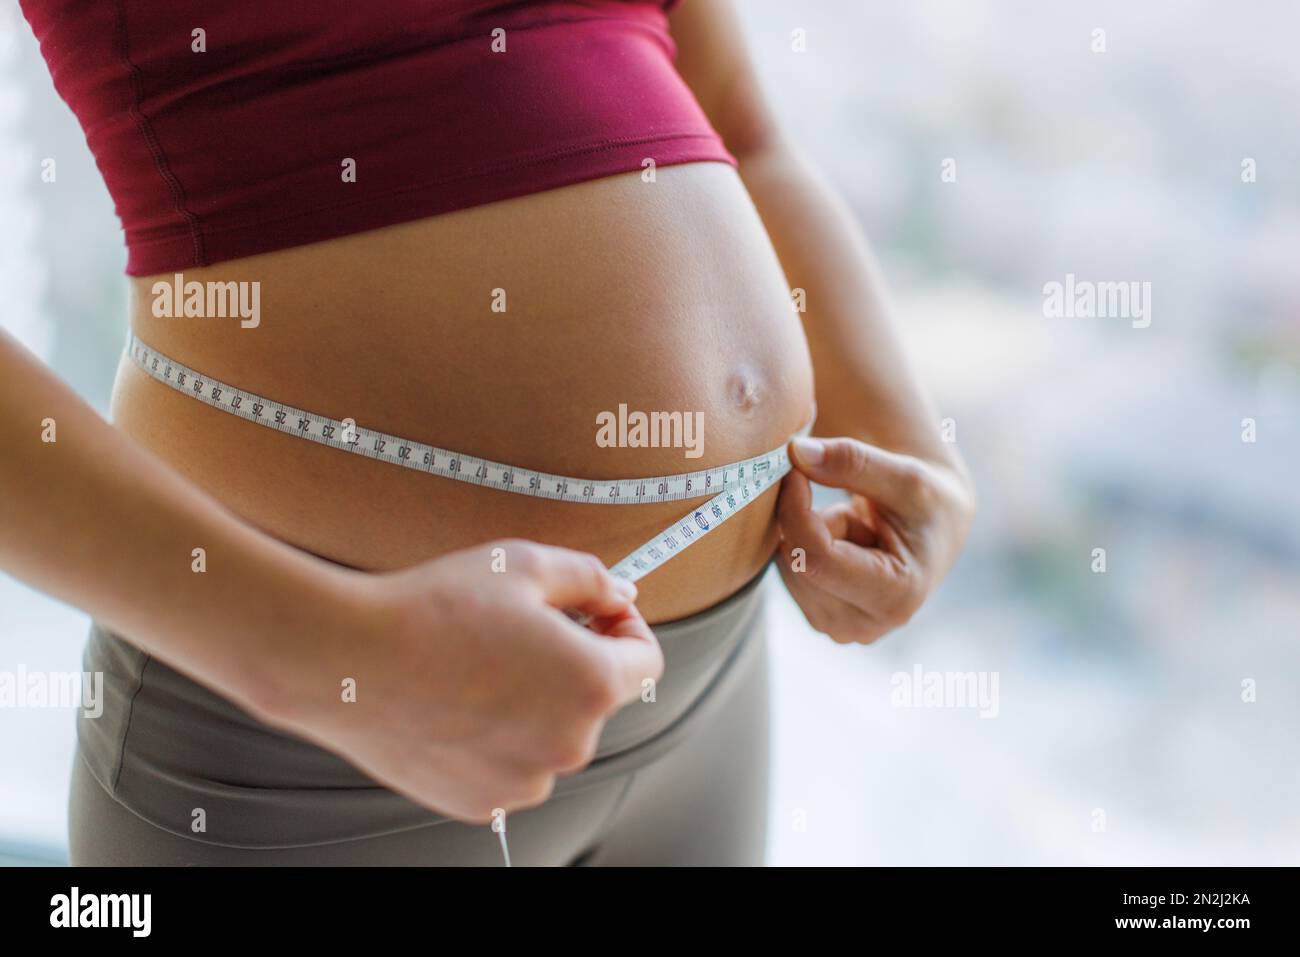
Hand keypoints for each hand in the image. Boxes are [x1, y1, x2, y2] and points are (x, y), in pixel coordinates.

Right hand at [256, 539, 662, 822]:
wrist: (348, 660)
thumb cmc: (432, 611)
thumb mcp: (524, 564)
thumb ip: (590, 576)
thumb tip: (619, 593)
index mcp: (592, 685)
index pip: (647, 660)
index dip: (626, 627)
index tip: (598, 614)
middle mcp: (569, 745)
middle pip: (595, 698)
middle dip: (570, 660)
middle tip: (518, 629)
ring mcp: (526, 781)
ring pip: (550, 733)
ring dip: (532, 701)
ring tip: (475, 665)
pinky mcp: (483, 802)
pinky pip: (509, 763)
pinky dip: (495, 736)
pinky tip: (455, 700)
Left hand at [776, 436, 974, 643]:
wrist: (935, 527)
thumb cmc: (928, 501)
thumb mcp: (904, 474)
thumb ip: (852, 461)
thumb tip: (795, 451)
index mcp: (894, 597)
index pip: (815, 556)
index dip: (795, 508)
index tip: (795, 468)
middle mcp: (864, 626)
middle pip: (796, 562)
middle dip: (808, 520)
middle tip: (847, 503)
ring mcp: (840, 628)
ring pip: (787, 567)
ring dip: (811, 534)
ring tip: (857, 528)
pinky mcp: (821, 618)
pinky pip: (787, 572)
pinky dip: (805, 547)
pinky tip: (843, 544)